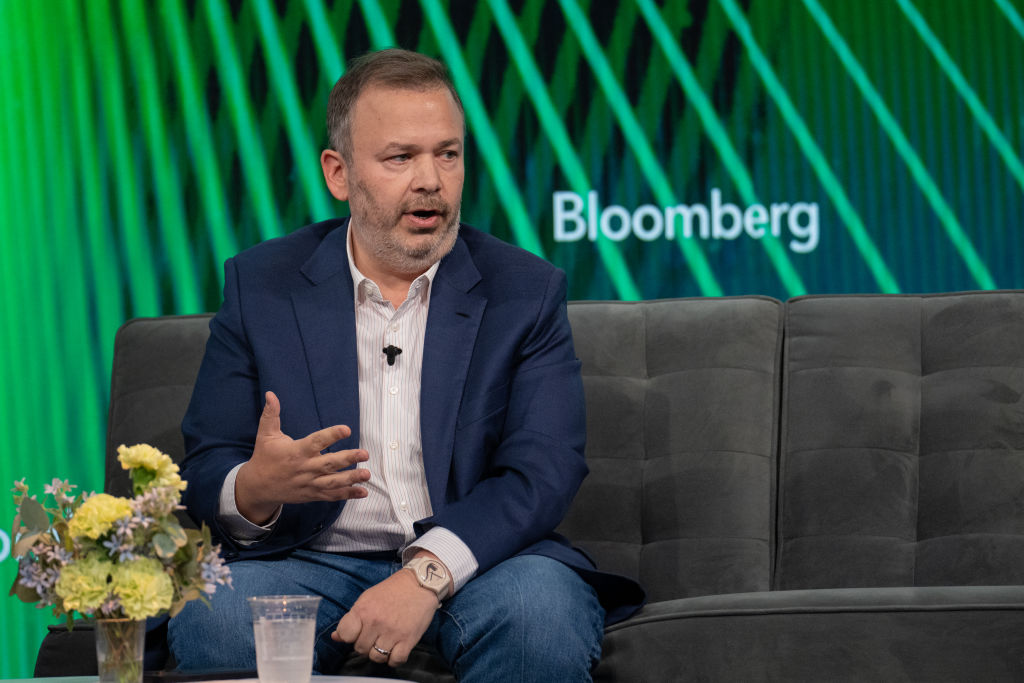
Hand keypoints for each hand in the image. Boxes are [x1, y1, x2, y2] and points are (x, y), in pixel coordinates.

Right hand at [235, 391, 369, 522]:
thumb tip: (271, 394)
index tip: (347, 429)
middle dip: (348, 458)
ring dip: (351, 478)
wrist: (257, 487)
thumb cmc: (264, 458)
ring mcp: (310, 483)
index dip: (331, 435)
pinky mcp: (312, 494)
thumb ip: (271, 414)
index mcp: (296, 452)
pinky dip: (347, 494)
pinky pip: (331, 495)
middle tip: (365, 454)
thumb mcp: (265, 435)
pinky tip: (363, 492)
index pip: (316, 442)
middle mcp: (305, 468)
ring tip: (367, 474)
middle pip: (329, 464)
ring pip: (333, 482)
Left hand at [332, 565, 440, 666]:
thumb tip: (336, 636)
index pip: (345, 635)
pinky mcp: (408, 639)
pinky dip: (395, 658)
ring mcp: (392, 632)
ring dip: (380, 653)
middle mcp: (376, 622)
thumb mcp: (368, 598)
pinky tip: (396, 649)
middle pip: (361, 649)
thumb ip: (352, 618)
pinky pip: (395, 661)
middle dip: (366, 644)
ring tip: (386, 642)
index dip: (350, 636)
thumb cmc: (393, 590)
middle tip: (375, 635)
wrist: (420, 583)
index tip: (358, 632)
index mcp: (363, 610)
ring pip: (376, 658)